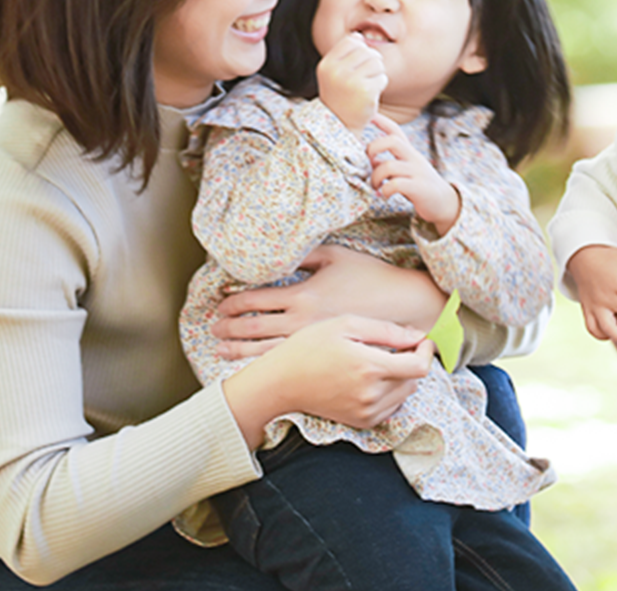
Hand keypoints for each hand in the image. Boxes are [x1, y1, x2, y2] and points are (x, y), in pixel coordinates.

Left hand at [215, 245, 446, 357]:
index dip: (233, 302)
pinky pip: (288, 360)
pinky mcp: (325, 353)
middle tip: (213, 327)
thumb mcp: (335, 256)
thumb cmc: (371, 276)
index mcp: (303, 294)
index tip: (220, 304)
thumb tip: (274, 253)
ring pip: (265, 349)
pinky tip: (254, 363)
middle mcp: (303, 322)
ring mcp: (313, 341)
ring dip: (239, 349)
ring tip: (220, 348)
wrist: (403, 306)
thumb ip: (302, 255)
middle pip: (254, 327)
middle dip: (229, 327)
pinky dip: (265, 361)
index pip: (256, 299)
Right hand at [221, 314, 435, 447]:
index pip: (420, 367)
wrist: (279, 383)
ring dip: (402, 377)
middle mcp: (372, 394)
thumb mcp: (345, 325)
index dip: (427, 352)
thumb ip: (386, 331)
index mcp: (370, 367)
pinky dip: (390, 393)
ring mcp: (366, 411)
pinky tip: (371, 379)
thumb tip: (418, 336)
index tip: (421, 340)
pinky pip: (391, 407)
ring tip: (379, 361)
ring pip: (405, 394)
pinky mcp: (361, 422)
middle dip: (412, 361)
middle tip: (395, 347)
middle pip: (415, 380)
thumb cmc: (308, 347)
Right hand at [317, 32, 386, 129]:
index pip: (351, 41)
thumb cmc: (339, 95)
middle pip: (367, 51)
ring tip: (368, 83)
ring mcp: (351, 81)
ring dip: (377, 73)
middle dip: (371, 61)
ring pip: (377, 63)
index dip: (360, 48)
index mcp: (327, 64)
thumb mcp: (334, 73)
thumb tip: (358, 36)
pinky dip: (380, 84)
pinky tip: (371, 93)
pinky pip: (382, 78)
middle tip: (366, 75)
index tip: (358, 62)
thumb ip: (344, 54)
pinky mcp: (366, 92)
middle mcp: (337, 71)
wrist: (340, 123)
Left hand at [366, 115, 461, 233]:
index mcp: (410, 152)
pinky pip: (396, 184)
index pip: (395, 130)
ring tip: (376, 186)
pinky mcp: (419, 188)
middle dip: (373, 148)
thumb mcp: (405, 170)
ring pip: (389, 166)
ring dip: (375, 177)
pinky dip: (385, 190)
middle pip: (392, 140)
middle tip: (368, 163)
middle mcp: (414, 158)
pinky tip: (386, 194)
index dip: (381, 121)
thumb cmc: (419, 185)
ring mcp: (417, 172)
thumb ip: (388, 164)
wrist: (444, 203)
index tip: (369, 115)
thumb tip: (369, 161)